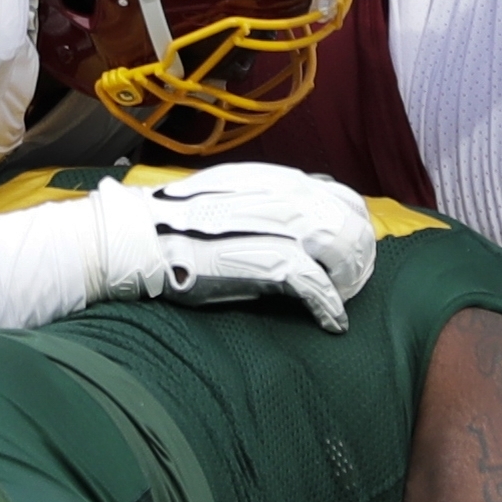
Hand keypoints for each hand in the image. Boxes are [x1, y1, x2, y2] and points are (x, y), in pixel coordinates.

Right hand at [88, 162, 378, 332]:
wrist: (142, 235)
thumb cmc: (178, 219)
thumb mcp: (229, 191)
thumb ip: (265, 197)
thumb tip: (296, 205)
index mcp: (277, 180)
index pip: (339, 196)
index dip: (352, 224)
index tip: (350, 247)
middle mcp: (287, 197)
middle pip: (351, 223)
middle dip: (359, 254)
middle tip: (353, 280)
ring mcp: (281, 227)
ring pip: (342, 248)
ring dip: (349, 278)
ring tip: (343, 298)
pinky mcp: (270, 261)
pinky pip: (317, 285)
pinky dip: (330, 306)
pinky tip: (333, 321)